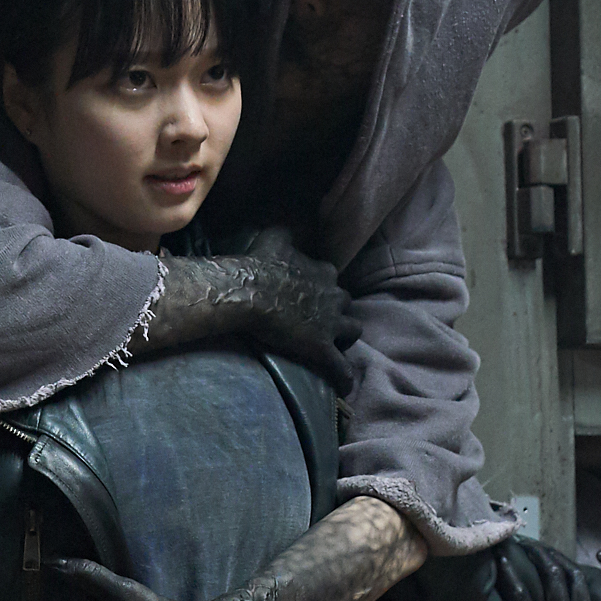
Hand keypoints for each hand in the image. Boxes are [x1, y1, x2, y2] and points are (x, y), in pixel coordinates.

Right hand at [237, 228, 355, 386]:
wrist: (248, 292)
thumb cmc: (259, 264)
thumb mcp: (276, 236)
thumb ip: (290, 228)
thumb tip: (297, 214)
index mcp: (324, 272)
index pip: (332, 279)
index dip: (323, 289)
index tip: (310, 295)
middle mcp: (334, 296)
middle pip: (347, 306)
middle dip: (337, 313)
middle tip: (319, 322)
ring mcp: (331, 324)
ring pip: (352, 332)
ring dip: (344, 338)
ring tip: (332, 347)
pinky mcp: (322, 348)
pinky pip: (342, 368)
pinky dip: (344, 378)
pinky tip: (344, 387)